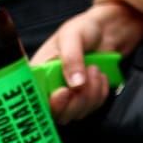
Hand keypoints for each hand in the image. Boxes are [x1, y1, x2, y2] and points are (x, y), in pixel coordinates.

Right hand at [32, 1, 142, 123]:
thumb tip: (74, 85)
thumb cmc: (85, 27)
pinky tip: (101, 76)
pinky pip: (93, 108)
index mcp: (38, 72)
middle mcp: (50, 87)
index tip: (64, 92)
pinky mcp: (85, 97)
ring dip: (91, 94)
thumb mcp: (73, 36)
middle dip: (76, 100)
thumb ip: (71, 59)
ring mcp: (68, 95)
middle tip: (86, 77)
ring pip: (76, 113)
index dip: (48, 103)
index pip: (33, 100)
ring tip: (94, 69)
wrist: (110, 29)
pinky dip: (100, 93)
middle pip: (56, 114)